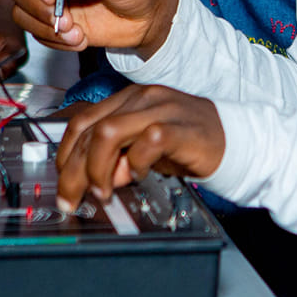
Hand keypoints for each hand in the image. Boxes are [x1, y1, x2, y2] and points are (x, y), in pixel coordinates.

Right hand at [9, 0, 177, 56]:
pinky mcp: (55, 23)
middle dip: (37, 8)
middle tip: (66, 20)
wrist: (150, 16)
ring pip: (21, 13)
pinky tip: (81, 40)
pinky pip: (38, 34)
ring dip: (45, 28)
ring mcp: (51, 0)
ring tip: (76, 34)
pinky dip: (56, 42)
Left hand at [53, 84, 222, 212]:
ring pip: (108, 133)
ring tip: (104, 191)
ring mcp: (160, 109)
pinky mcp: (179, 127)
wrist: (233, 138)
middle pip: (90, 131)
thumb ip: (117, 159)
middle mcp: (141, 99)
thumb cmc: (189, 143)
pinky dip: (136, 164)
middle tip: (71, 198)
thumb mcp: (144, 150)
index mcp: (128, 100)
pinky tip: (140, 175)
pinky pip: (146, 143)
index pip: (82, 122)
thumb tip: (93, 179)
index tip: (63, 183)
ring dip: (98, 168)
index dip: (65, 155)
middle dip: (73, 170)